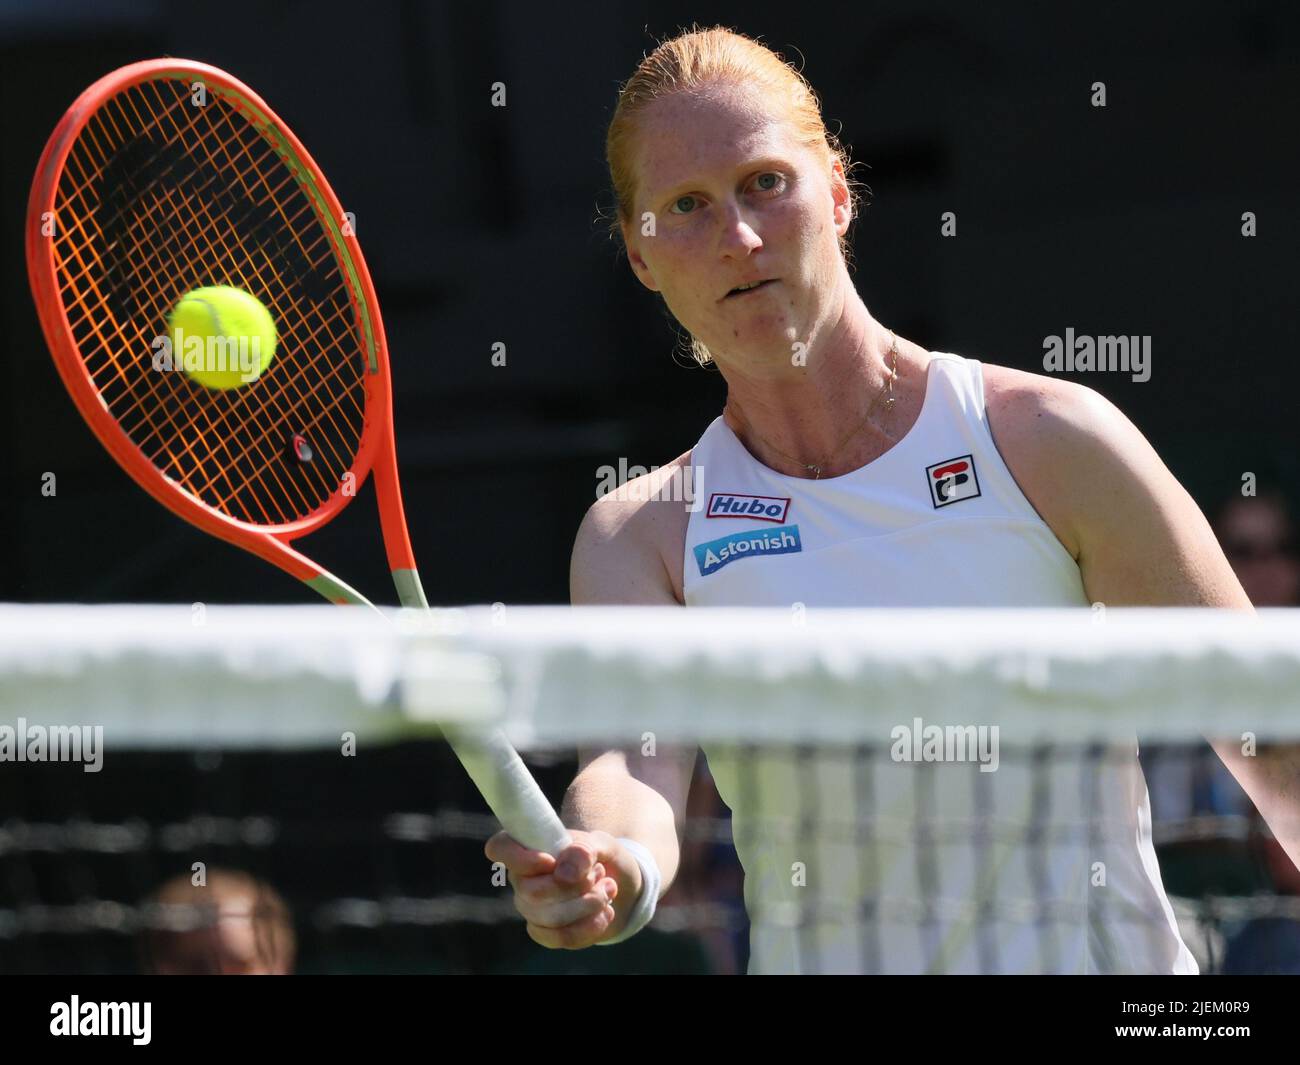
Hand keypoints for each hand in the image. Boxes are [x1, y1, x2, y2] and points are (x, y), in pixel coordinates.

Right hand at [485, 829, 640, 948]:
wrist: (618, 881)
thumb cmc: (599, 856)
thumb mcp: (600, 843)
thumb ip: (583, 850)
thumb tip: (564, 875)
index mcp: (527, 846)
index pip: (499, 848)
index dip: (520, 858)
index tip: (551, 860)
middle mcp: (521, 878)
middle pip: (532, 893)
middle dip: (576, 886)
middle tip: (600, 871)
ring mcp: (531, 908)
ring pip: (549, 918)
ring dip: (588, 904)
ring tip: (608, 888)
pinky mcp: (547, 931)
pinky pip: (560, 938)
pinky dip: (590, 926)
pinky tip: (606, 911)